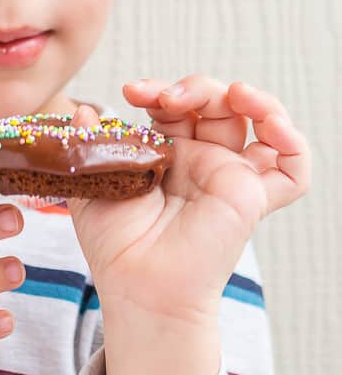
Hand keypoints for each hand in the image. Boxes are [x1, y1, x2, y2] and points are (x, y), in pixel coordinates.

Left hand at [67, 76, 310, 327]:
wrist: (138, 286)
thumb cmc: (115, 245)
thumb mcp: (91, 185)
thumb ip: (89, 146)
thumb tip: (83, 112)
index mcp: (165, 153)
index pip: (174, 105)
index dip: (158, 91)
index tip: (132, 92)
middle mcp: (201, 160)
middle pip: (216, 104)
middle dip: (196, 88)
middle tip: (167, 99)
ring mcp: (229, 176)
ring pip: (260, 121)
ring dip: (252, 98)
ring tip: (234, 93)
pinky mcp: (252, 197)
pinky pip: (293, 170)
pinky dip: (293, 142)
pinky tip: (272, 125)